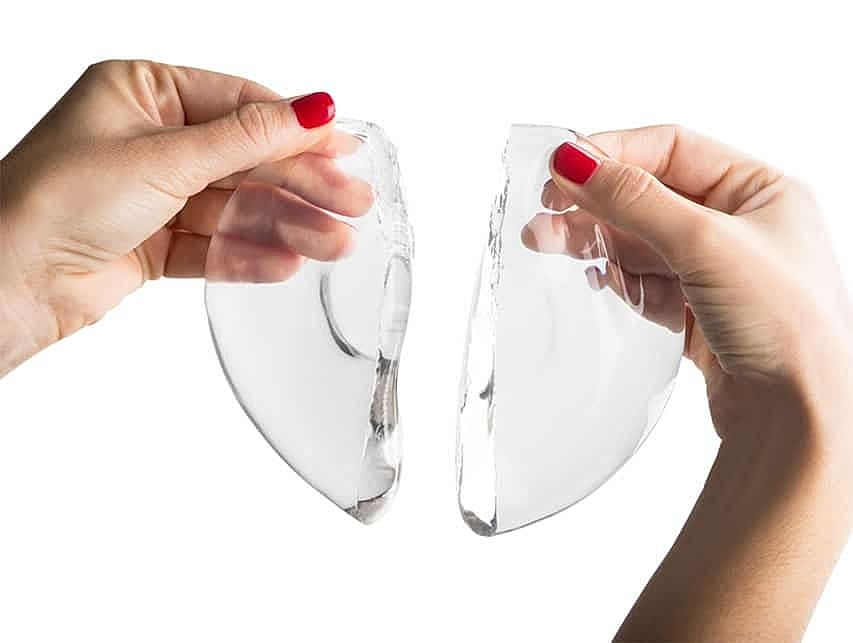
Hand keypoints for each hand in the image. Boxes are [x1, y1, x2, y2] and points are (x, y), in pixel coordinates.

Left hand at [0, 60, 371, 375]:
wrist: (8, 283)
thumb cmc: (56, 200)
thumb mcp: (166, 157)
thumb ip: (248, 138)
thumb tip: (312, 108)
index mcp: (144, 93)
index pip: (240, 106)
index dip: (296, 130)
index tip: (343, 149)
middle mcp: (151, 140)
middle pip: (246, 160)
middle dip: (300, 186)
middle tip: (352, 205)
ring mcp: (153, 194)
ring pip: (236, 207)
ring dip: (286, 227)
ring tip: (334, 246)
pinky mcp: (154, 243)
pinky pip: (214, 245)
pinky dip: (249, 255)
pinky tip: (287, 263)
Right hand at [535, 125, 852, 641]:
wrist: (796, 417)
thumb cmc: (786, 326)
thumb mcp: (705, 244)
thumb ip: (636, 200)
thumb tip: (578, 161)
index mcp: (761, 191)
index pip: (673, 150)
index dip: (614, 153)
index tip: (562, 164)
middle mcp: (741, 227)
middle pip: (649, 197)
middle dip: (594, 202)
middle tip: (543, 210)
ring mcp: (717, 272)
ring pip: (641, 242)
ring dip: (594, 240)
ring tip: (544, 241)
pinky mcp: (697, 313)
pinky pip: (645, 282)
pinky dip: (617, 278)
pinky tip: (592, 275)